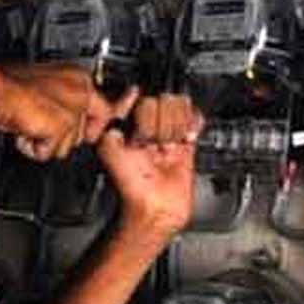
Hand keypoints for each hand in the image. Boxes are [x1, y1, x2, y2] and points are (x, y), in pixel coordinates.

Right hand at [0, 64, 139, 161]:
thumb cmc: (7, 85)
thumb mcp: (45, 89)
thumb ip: (63, 103)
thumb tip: (70, 123)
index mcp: (79, 78)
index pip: (105, 110)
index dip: (94, 127)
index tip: (91, 135)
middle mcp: (81, 91)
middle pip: (84, 133)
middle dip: (61, 137)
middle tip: (40, 127)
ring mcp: (73, 109)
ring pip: (68, 146)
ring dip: (45, 142)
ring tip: (28, 125)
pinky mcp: (61, 126)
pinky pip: (50, 152)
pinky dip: (33, 148)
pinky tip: (23, 131)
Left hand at [96, 94, 202, 239]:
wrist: (155, 207)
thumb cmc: (130, 184)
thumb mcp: (108, 147)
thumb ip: (113, 118)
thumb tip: (129, 96)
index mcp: (128, 123)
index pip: (141, 97)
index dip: (143, 110)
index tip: (142, 127)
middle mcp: (148, 125)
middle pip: (163, 100)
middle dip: (159, 123)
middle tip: (153, 144)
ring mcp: (168, 132)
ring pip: (180, 107)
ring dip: (175, 127)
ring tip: (168, 145)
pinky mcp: (187, 141)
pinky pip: (196, 118)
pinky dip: (194, 124)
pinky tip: (186, 138)